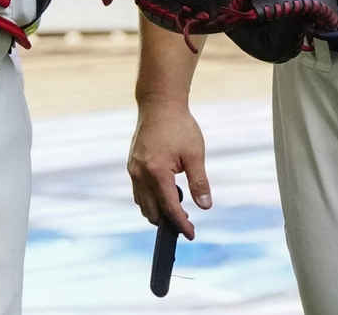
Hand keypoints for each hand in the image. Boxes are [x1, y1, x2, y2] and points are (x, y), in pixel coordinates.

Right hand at [128, 99, 210, 239]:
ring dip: (158, 210)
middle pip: (152, 211)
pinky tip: (166, 190)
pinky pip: (138, 191)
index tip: (191, 234)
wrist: (159, 104)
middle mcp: (140, 174)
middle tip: (186, 220)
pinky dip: (150, 199)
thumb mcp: (195, 154)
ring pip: (142, 203)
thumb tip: (205, 206)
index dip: (181, 224)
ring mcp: (133, 170)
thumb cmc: (179, 126)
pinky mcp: (132, 165)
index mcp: (157, 172)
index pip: (169, 208)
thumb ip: (199, 182)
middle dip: (168, 221)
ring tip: (177, 203)